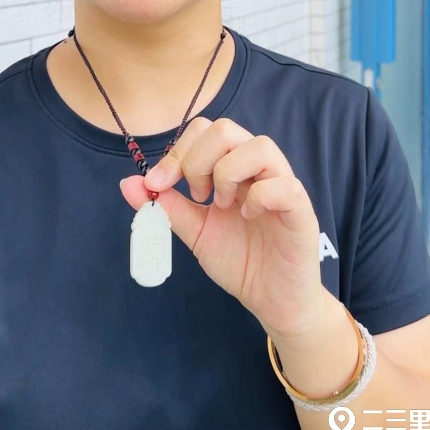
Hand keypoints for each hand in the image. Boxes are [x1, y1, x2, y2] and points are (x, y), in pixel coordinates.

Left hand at [120, 117, 322, 339]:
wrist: (271, 300)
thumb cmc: (240, 260)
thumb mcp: (194, 231)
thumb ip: (167, 206)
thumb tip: (128, 183)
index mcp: (233, 167)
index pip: (204, 130)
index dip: (177, 151)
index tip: (157, 184)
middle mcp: (258, 168)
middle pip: (226, 129)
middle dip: (198, 159)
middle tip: (197, 194)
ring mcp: (282, 185)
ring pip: (260, 146)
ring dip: (228, 173)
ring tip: (221, 204)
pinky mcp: (301, 209)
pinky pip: (283, 185)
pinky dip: (259, 196)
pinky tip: (248, 217)